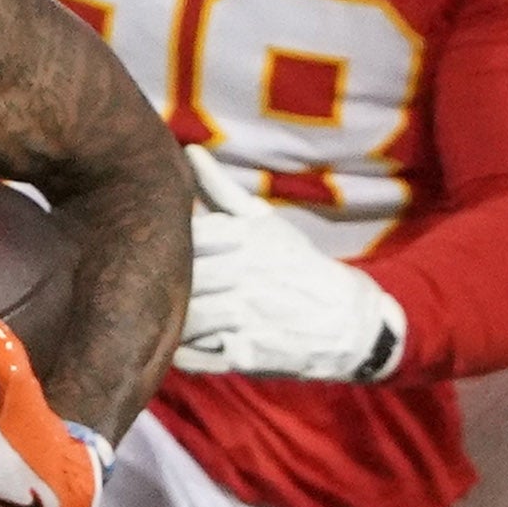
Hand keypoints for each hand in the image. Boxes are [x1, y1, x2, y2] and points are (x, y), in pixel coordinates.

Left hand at [171, 145, 404, 382]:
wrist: (350, 322)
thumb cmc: (297, 266)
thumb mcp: (265, 224)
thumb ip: (221, 191)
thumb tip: (188, 151)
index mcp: (246, 237)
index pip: (185, 240)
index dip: (168, 251)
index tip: (162, 256)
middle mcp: (246, 274)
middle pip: (180, 280)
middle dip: (166, 288)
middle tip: (157, 292)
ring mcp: (246, 316)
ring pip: (184, 318)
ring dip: (175, 321)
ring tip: (176, 320)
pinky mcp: (246, 355)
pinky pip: (194, 355)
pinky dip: (185, 353)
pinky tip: (191, 345)